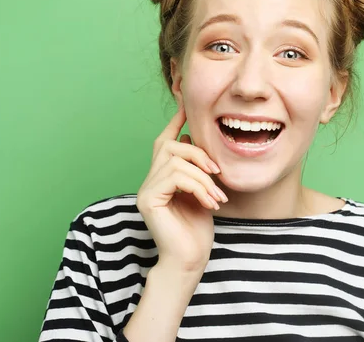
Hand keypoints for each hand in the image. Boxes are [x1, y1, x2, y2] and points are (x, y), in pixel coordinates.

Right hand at [136, 106, 227, 272]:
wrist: (190, 258)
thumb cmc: (198, 228)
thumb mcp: (202, 191)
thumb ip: (197, 168)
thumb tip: (195, 138)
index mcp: (162, 176)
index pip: (165, 141)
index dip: (176, 121)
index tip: (187, 104)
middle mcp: (150, 180)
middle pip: (170, 145)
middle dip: (198, 153)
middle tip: (217, 173)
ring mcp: (146, 189)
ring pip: (176, 160)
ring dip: (203, 176)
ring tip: (217, 196)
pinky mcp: (148, 199)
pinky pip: (175, 176)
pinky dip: (198, 186)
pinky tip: (209, 202)